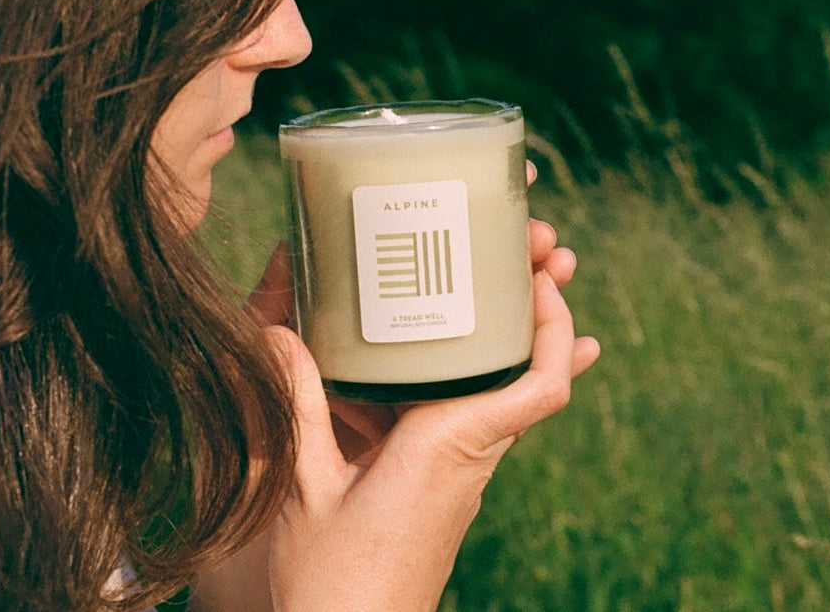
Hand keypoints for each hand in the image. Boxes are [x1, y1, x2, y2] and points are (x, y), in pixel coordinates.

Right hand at [192, 186, 597, 611]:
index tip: (542, 278)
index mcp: (445, 446)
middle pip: (537, 376)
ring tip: (525, 277)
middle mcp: (469, 455)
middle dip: (545, 311)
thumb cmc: (332, 581)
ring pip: (515, 394)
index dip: (555, 329)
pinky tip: (485, 353)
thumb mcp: (305, 484)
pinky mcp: (446, 479)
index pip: (537, 387)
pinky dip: (494, 375)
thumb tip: (275, 330)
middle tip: (544, 252)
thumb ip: (297, 403)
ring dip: (525, 338)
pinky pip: (485, 415)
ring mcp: (464, 470)